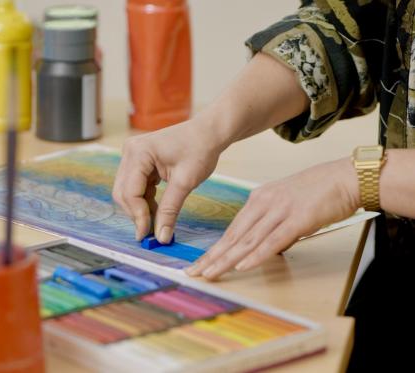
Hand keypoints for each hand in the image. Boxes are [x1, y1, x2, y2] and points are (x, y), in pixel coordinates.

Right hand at [112, 112, 226, 242]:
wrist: (209, 132)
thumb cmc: (200, 149)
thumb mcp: (185, 182)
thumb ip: (170, 210)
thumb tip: (162, 237)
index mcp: (139, 153)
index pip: (130, 192)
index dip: (138, 216)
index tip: (148, 235)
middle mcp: (130, 152)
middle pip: (123, 192)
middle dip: (136, 213)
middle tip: (151, 233)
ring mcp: (133, 156)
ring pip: (127, 191)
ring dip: (140, 208)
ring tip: (157, 222)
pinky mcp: (139, 161)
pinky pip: (135, 186)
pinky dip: (144, 200)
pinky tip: (157, 209)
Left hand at [186, 157, 360, 279]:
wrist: (346, 177)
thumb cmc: (319, 191)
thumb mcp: (286, 203)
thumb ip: (272, 221)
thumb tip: (263, 244)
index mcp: (258, 199)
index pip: (232, 229)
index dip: (215, 249)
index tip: (200, 263)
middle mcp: (264, 204)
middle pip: (233, 236)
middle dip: (212, 257)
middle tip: (193, 272)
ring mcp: (279, 211)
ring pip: (247, 240)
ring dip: (227, 260)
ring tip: (209, 273)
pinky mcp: (298, 219)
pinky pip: (273, 241)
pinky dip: (256, 255)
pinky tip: (241, 265)